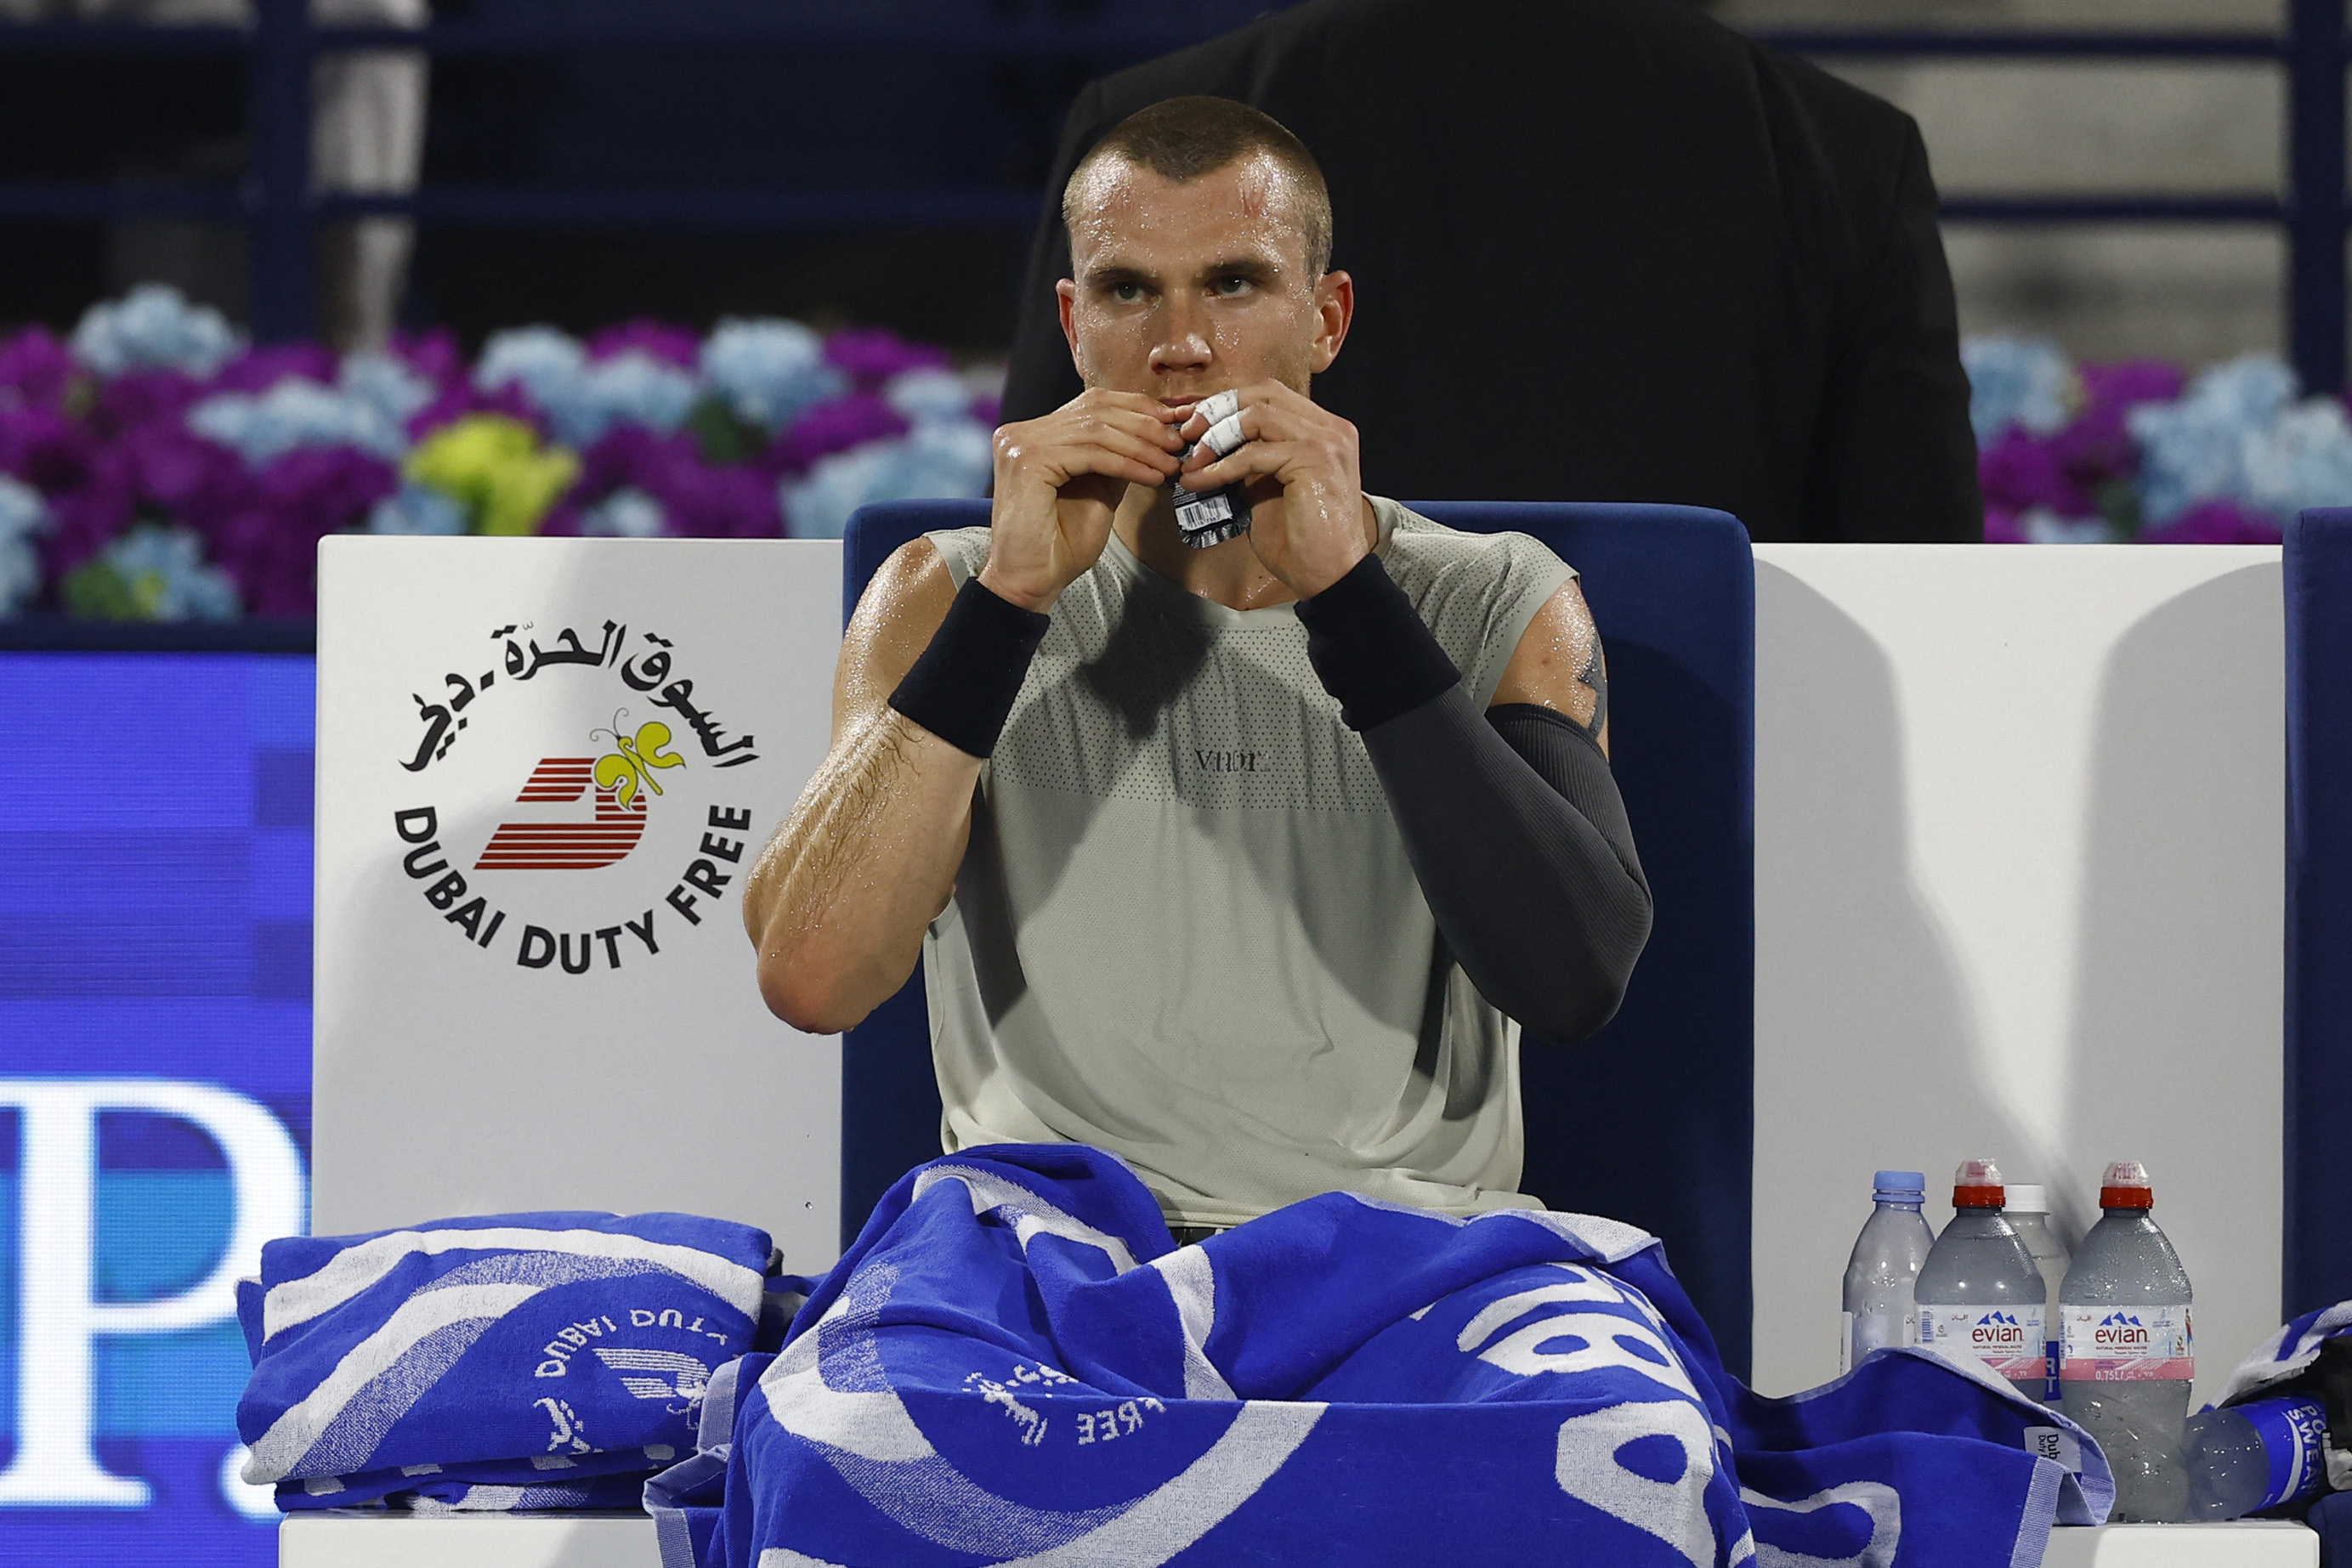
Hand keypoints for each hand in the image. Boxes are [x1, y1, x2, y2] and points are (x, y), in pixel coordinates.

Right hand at [983, 389, 1185, 611]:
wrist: (1031, 581)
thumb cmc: (1061, 543)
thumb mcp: (1098, 488)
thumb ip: (1117, 457)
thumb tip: (1159, 433)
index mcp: (1034, 433)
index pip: (1093, 402)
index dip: (1138, 409)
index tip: (1174, 424)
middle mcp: (1021, 431)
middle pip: (1096, 411)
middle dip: (1145, 427)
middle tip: (1179, 444)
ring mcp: (1020, 444)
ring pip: (1097, 430)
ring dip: (1142, 447)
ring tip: (1170, 464)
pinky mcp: (1027, 461)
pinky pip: (1091, 454)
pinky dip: (1127, 464)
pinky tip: (1151, 477)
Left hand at [1176, 381, 1371, 597]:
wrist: (1329, 576)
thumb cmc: (1300, 541)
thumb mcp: (1266, 489)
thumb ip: (1249, 461)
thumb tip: (1206, 447)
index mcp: (1323, 430)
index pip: (1269, 396)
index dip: (1227, 404)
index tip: (1193, 424)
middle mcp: (1330, 428)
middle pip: (1263, 393)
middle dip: (1218, 410)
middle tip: (1187, 434)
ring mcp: (1326, 441)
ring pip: (1257, 416)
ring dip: (1215, 437)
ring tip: (1191, 461)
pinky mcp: (1315, 460)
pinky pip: (1255, 453)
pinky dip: (1220, 466)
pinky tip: (1199, 481)